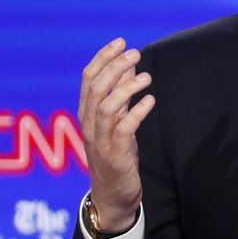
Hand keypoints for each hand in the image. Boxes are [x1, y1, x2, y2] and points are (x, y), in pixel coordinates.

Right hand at [78, 38, 155, 233]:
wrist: (112, 197)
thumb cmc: (116, 155)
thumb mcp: (117, 121)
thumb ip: (121, 93)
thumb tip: (129, 63)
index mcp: (87, 114)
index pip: (88, 79)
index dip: (103, 58)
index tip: (121, 41)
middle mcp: (89, 125)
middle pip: (96, 88)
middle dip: (114, 67)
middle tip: (135, 52)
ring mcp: (100, 141)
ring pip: (106, 107)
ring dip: (126, 88)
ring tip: (147, 77)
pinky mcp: (115, 156)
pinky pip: (123, 130)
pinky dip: (136, 112)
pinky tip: (151, 101)